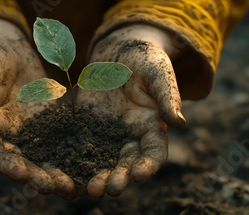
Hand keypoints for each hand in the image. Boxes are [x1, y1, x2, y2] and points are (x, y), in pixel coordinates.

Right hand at [0, 18, 75, 197]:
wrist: (11, 48)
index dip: (6, 164)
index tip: (21, 174)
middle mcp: (10, 137)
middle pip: (21, 162)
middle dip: (34, 176)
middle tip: (50, 187)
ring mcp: (32, 132)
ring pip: (43, 158)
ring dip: (54, 174)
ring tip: (69, 188)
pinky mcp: (51, 124)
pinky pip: (62, 142)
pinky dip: (71, 156)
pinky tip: (86, 167)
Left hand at [78, 24, 185, 196]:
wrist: (117, 53)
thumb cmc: (144, 60)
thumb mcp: (157, 73)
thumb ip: (167, 96)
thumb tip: (180, 122)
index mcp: (152, 127)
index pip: (154, 153)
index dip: (148, 165)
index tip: (140, 175)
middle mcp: (131, 137)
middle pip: (127, 164)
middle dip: (121, 178)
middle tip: (111, 189)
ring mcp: (108, 136)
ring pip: (104, 163)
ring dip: (99, 178)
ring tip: (90, 190)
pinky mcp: (87, 130)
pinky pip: (81, 150)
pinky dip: (76, 165)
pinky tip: (68, 175)